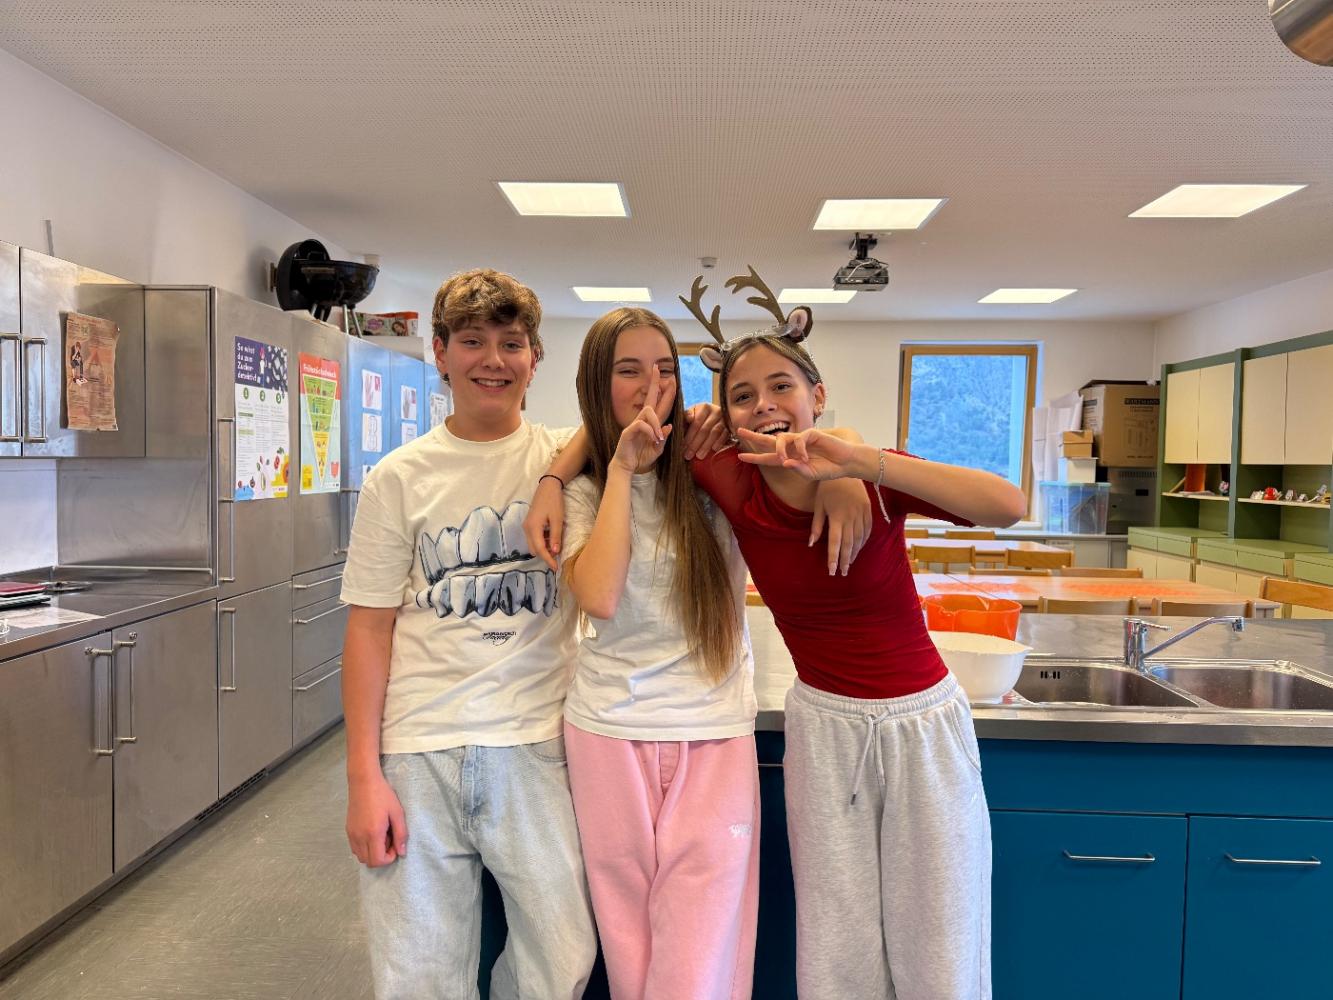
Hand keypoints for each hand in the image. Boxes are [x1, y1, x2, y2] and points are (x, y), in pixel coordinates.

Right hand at [346, 772, 407, 867]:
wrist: (364, 782)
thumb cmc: (383, 795)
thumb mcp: (397, 813)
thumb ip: (401, 834)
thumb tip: (402, 852)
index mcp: (373, 833)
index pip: (377, 861)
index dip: (389, 858)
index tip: (395, 845)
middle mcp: (359, 837)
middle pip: (368, 862)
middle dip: (381, 856)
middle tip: (389, 839)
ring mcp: (351, 834)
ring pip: (360, 856)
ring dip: (372, 852)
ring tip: (380, 835)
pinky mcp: (347, 830)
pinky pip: (355, 848)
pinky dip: (364, 847)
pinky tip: (371, 832)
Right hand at [524, 477, 564, 570]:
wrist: (547, 487)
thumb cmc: (554, 502)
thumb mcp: (557, 520)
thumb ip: (555, 537)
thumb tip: (555, 552)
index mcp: (533, 528)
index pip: (540, 549)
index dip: (548, 560)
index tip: (556, 568)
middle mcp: (526, 528)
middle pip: (534, 550)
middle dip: (545, 555)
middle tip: (558, 556)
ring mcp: (526, 526)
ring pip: (533, 545)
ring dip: (544, 549)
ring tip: (556, 545)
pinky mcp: (529, 524)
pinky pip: (534, 538)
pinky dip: (542, 542)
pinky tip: (551, 539)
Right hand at [611, 365, 672, 472]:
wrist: (627, 466)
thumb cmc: (641, 456)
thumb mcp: (657, 449)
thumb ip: (664, 438)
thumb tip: (670, 426)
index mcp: (651, 423)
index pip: (660, 404)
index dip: (665, 392)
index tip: (670, 379)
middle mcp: (643, 420)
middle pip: (650, 397)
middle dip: (654, 382)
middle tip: (658, 368)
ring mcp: (635, 424)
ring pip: (648, 411)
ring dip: (657, 422)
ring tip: (659, 436)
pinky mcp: (628, 431)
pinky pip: (641, 424)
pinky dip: (650, 431)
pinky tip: (653, 440)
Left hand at [682, 403, 728, 459]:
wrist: (716, 418)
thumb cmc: (699, 418)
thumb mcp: (691, 415)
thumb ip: (686, 417)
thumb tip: (689, 418)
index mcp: (704, 407)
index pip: (696, 423)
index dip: (689, 436)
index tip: (682, 447)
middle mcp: (716, 411)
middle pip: (704, 429)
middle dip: (695, 444)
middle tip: (688, 455)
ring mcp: (725, 418)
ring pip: (714, 433)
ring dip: (706, 446)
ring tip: (699, 456)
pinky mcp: (731, 426)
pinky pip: (724, 436)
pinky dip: (718, 443)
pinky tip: (713, 450)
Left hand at [735, 427, 856, 480]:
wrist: (846, 462)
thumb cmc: (829, 469)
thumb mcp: (811, 474)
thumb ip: (798, 469)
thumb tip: (784, 463)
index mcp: (790, 459)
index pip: (768, 457)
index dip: (755, 456)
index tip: (740, 456)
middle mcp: (793, 448)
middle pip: (769, 440)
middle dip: (754, 436)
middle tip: (739, 431)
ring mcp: (801, 440)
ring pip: (781, 439)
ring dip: (778, 449)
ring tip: (782, 458)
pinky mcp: (811, 434)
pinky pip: (799, 439)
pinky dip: (799, 449)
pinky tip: (805, 457)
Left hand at [812, 478, 871, 575]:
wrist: (845, 468)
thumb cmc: (827, 488)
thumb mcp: (818, 505)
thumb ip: (816, 525)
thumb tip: (811, 544)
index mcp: (837, 516)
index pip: (835, 543)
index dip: (833, 558)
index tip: (831, 571)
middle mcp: (851, 517)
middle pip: (848, 544)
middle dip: (845, 560)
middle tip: (842, 573)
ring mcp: (861, 514)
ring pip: (859, 539)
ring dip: (854, 553)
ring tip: (849, 564)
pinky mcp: (868, 510)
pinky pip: (867, 530)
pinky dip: (863, 541)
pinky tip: (859, 548)